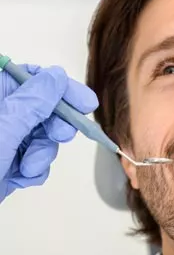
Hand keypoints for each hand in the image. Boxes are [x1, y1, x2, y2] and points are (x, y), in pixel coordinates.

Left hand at [0, 65, 97, 201]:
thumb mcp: (2, 132)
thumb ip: (32, 104)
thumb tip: (56, 77)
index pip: (31, 77)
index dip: (61, 88)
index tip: (85, 103)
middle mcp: (0, 114)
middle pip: (43, 108)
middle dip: (54, 126)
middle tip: (62, 136)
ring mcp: (4, 138)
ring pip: (43, 137)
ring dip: (42, 155)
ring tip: (27, 167)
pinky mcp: (9, 161)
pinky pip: (36, 159)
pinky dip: (33, 170)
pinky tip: (19, 176)